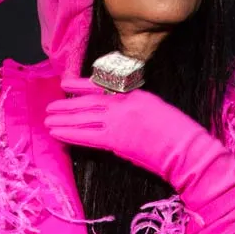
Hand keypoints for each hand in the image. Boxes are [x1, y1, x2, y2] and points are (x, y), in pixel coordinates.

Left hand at [45, 78, 234, 233]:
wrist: (187, 148)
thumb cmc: (178, 134)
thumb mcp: (157, 111)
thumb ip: (136, 110)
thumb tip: (118, 116)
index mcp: (136, 95)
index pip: (102, 87)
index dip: (81, 85)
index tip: (66, 84)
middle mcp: (124, 105)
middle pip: (89, 103)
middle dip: (68, 105)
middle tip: (50, 106)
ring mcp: (119, 122)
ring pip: (84, 118)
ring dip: (64, 119)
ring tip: (47, 119)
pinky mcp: (116, 140)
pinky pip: (87, 136)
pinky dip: (70, 134)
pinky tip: (57, 133)